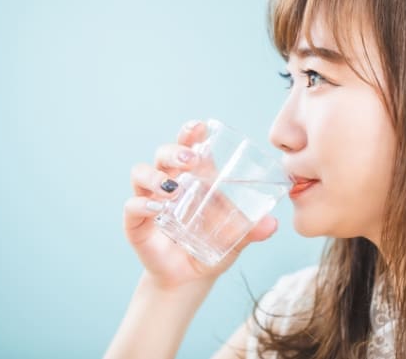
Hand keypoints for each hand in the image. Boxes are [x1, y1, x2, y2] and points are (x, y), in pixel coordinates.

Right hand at [123, 120, 278, 289]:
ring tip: (172, 188)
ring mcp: (150, 201)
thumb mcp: (235, 238)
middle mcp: (169, 183)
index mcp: (193, 178)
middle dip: (175, 151)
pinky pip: (132, 207)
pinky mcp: (136, 224)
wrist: (190, 278)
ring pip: (141, 173)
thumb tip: (272, 223)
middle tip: (191, 160)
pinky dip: (141, 204)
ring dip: (155, 175)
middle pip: (163, 154)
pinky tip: (155, 208)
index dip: (191, 133)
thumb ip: (251, 230)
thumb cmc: (212, 247)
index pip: (188, 146)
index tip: (201, 126)